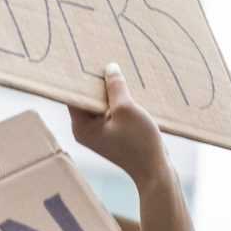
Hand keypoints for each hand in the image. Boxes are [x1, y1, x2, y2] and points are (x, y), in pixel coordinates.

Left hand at [70, 63, 166, 179]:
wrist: (156, 172)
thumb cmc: (139, 143)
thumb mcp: (127, 109)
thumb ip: (116, 87)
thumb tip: (109, 68)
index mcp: (82, 126)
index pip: (74, 95)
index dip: (80, 77)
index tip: (84, 59)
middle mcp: (86, 129)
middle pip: (87, 98)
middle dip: (97, 81)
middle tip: (103, 59)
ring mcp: (100, 132)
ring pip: (101, 103)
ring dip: (110, 90)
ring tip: (117, 70)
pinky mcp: (113, 133)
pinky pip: (112, 111)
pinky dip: (119, 101)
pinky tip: (128, 88)